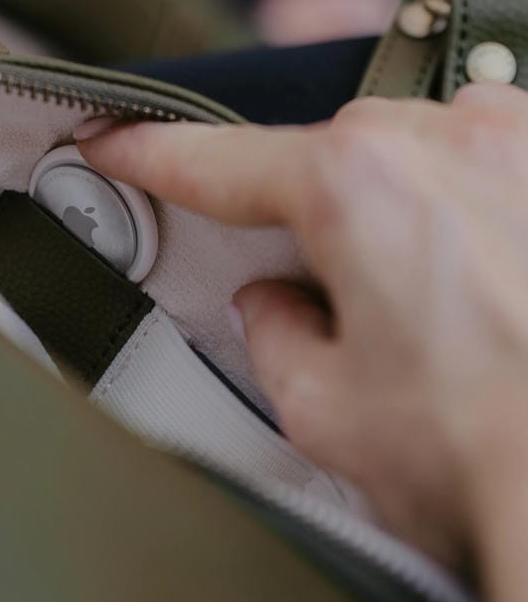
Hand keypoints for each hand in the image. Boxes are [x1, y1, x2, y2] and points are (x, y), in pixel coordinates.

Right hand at [78, 86, 527, 571]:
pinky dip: (483, 195)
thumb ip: (274, 336)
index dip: (152, 153)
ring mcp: (526, 148)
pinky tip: (493, 270)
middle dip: (315, 211)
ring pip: (429, 141)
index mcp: (358, 187)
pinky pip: (507, 152)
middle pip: (336, 150)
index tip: (114, 142)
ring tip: (435, 302)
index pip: (222, 161)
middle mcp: (449, 142)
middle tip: (331, 300)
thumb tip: (276, 307)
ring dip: (409, 197)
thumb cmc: (489, 460)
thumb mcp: (324, 412)